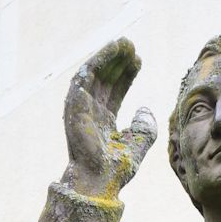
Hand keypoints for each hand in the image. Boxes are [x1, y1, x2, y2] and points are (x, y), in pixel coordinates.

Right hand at [62, 38, 156, 199]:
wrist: (100, 179)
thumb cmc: (116, 169)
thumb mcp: (137, 144)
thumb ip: (144, 128)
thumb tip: (145, 108)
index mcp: (103, 122)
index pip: (114, 92)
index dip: (126, 76)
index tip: (139, 61)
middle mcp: (91, 111)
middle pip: (106, 79)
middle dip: (119, 62)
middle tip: (133, 47)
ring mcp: (82, 106)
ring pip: (96, 72)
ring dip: (110, 55)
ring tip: (126, 43)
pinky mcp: (75, 101)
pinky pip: (88, 72)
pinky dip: (101, 58)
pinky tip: (115, 48)